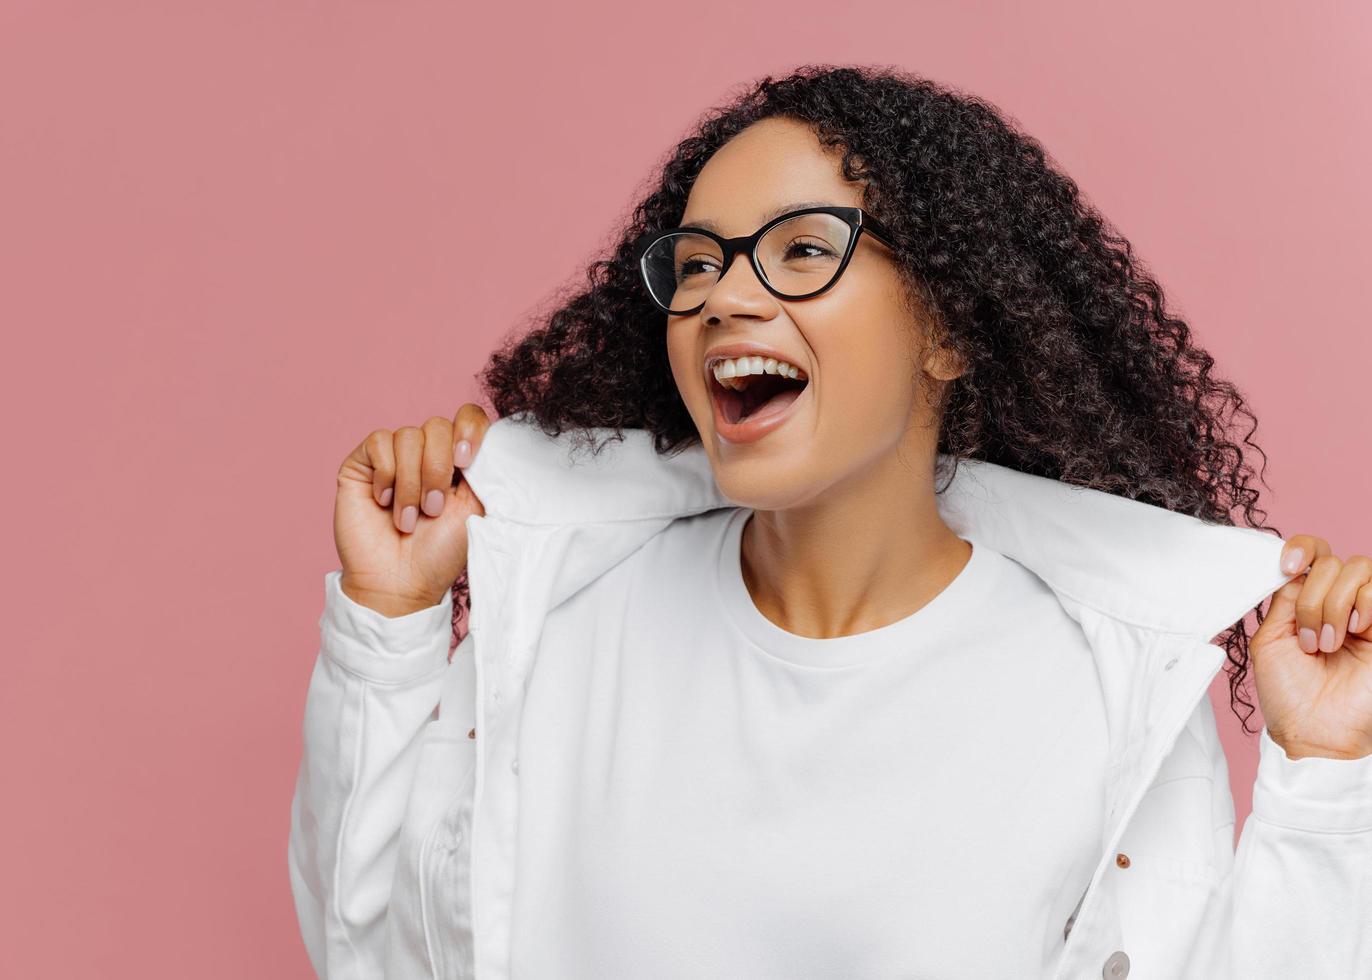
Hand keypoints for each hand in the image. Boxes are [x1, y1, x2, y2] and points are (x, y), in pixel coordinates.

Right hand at [333, 403, 492, 616]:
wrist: (400, 582)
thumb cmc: (439, 553)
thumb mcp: (476, 510)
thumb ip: (486, 471)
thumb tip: (495, 440)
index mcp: (456, 461)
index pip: (466, 417)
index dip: (469, 430)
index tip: (466, 462)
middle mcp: (424, 454)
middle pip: (437, 425)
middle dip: (437, 469)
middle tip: (432, 509)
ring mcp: (392, 457)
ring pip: (408, 436)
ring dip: (411, 482)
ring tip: (407, 517)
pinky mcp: (362, 464)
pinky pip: (378, 442)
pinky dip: (386, 475)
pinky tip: (384, 502)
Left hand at [1249, 534, 1371, 759]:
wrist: (1315, 732)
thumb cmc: (1288, 694)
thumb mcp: (1271, 639)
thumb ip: (1283, 600)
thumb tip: (1293, 567)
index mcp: (1307, 602)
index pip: (1314, 552)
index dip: (1302, 548)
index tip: (1288, 566)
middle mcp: (1339, 602)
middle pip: (1331, 561)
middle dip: (1313, 599)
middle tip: (1309, 640)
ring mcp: (1366, 614)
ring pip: (1356, 568)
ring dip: (1334, 605)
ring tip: (1328, 643)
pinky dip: (1361, 605)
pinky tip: (1354, 633)